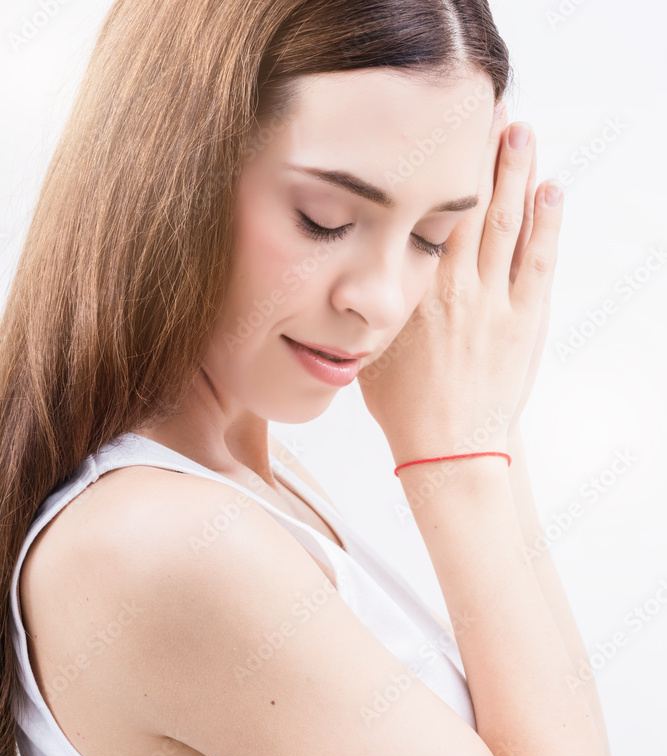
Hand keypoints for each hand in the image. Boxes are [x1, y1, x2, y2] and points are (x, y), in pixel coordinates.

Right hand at [358, 102, 562, 467]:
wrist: (449, 449)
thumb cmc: (406, 408)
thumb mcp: (371, 353)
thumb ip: (366, 312)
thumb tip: (344, 285)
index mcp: (414, 292)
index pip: (425, 217)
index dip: (435, 175)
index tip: (439, 139)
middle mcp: (455, 288)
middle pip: (470, 207)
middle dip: (480, 156)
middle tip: (489, 113)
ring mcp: (495, 302)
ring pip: (507, 224)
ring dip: (517, 174)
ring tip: (522, 133)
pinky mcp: (525, 321)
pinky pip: (539, 262)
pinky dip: (548, 224)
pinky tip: (552, 191)